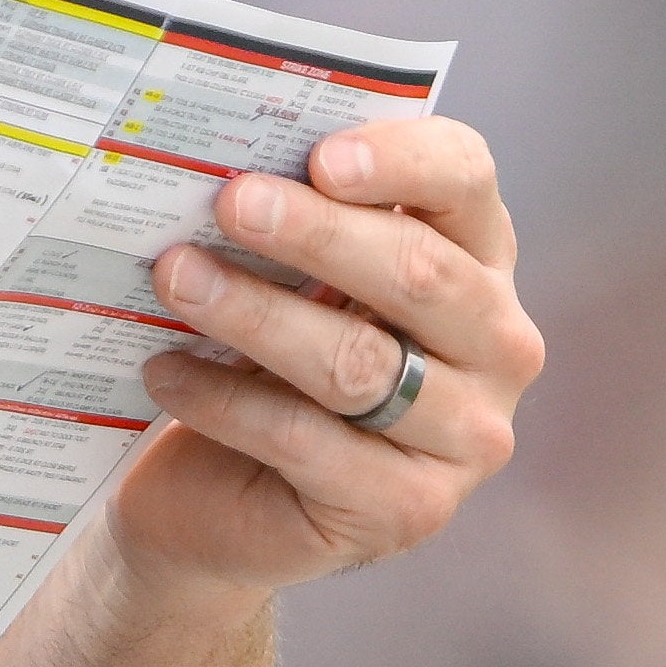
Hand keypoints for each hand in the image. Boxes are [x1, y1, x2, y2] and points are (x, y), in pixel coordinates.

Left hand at [112, 116, 534, 601]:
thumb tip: (235, 162)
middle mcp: (497, 346)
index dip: (401, 160)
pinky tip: (167, 372)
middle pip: (417, 272)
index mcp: (480, 258)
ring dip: (256, 313)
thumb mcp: (293, 276)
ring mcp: (466, 437)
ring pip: (358, 362)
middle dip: (315, 233)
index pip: (465, 181)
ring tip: (175, 278)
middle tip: (230, 202)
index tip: (321, 156)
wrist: (226, 494)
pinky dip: (226, 400)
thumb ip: (294, 216)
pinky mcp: (408, 510)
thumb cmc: (268, 355)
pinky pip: (307, 441)